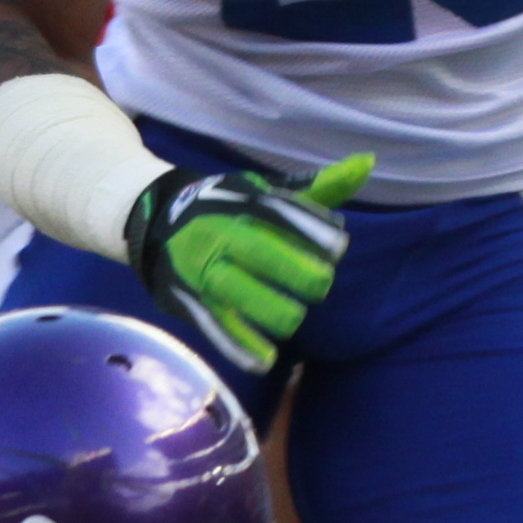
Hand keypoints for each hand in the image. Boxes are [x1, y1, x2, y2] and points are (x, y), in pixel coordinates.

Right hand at [120, 153, 370, 372]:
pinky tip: (266, 360)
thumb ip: (319, 188)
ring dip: (277, 312)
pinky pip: (217, 325)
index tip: (337, 248)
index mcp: (243, 204)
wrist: (155, 220)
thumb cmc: (227, 207)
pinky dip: (241, 346)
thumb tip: (368, 163)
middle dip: (303, 277)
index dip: (315, 234)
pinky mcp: (189, 299)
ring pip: (243, 295)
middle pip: (267, 257)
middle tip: (318, 285)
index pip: (283, 216)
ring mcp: (203, 269)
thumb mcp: (266, 193)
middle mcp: (222, 234)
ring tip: (293, 317)